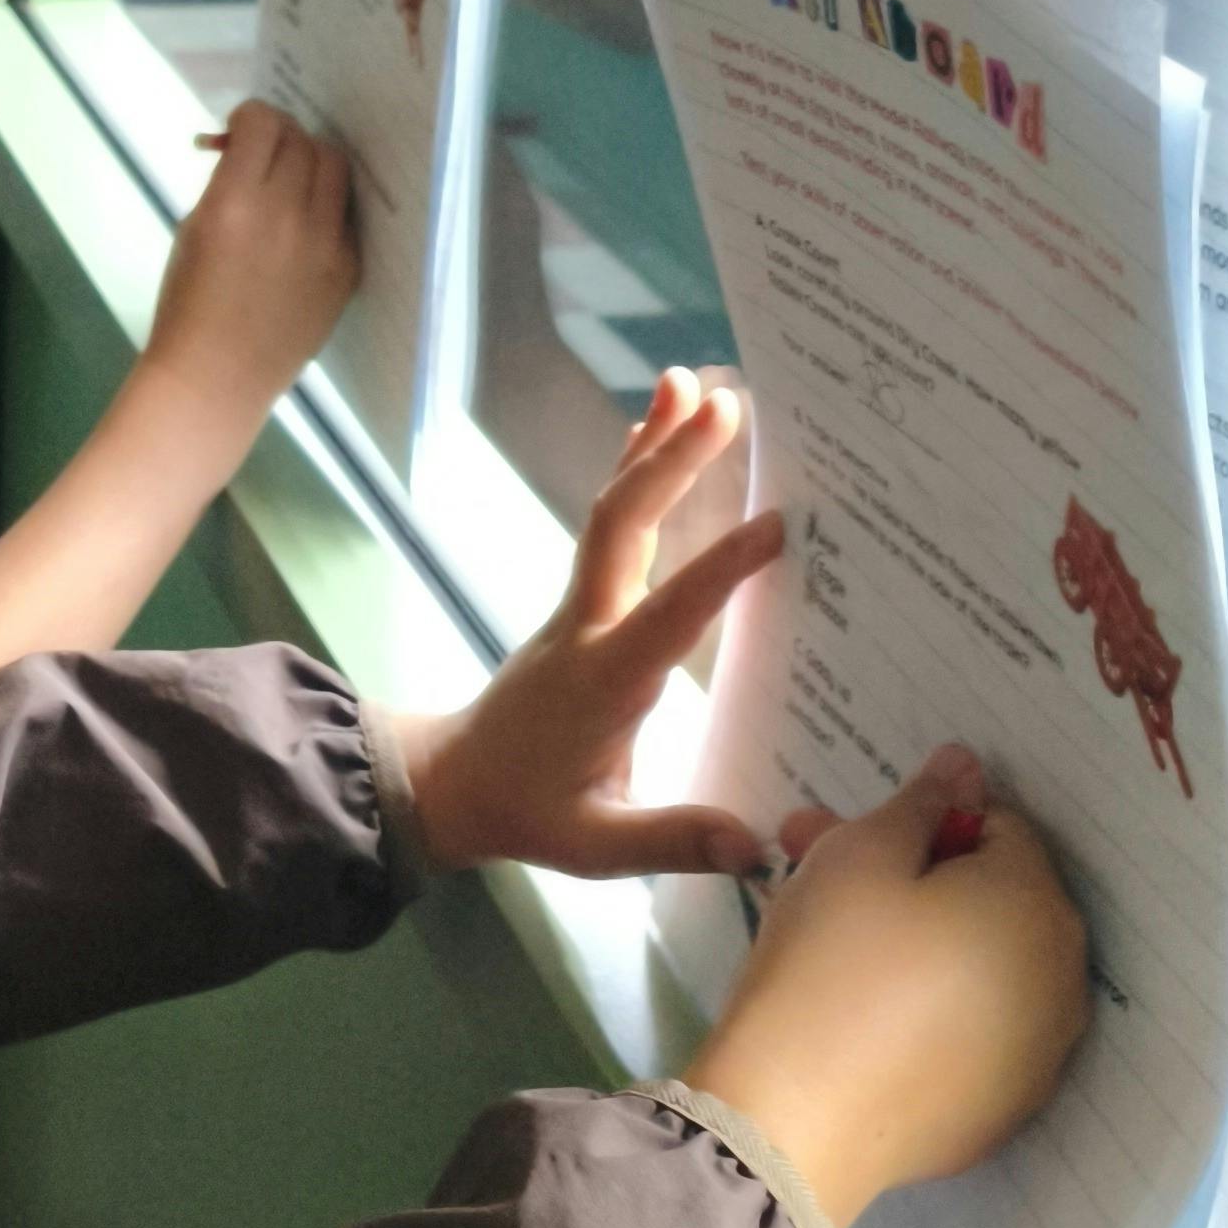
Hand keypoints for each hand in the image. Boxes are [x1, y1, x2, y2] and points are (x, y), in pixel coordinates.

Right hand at [139, 104, 355, 425]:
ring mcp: (325, 244)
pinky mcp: (347, 269)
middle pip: (302, 140)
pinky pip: (345, 213)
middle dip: (280, 137)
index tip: (241, 129)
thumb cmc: (186, 305)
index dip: (250, 117)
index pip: (262, 125)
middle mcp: (286, 216)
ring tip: (292, 180)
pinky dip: (326, 206)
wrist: (215, 378)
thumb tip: (248, 153)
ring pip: (334, 167)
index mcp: (234, 204)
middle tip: (265, 153)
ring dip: (311, 161)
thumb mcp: (192, 229)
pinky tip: (304, 224)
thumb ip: (225, 185)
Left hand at [398, 369, 781, 877]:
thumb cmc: (526, 810)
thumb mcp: (593, 846)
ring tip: (693, 380)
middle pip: (624, 527)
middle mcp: (589, 626)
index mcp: (604, 680)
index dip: (718, 569)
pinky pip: (610, 523)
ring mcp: (580, 605)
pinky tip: (657, 426)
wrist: (448, 784)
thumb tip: (755, 844)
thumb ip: (671, 840)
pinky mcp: (582, 601)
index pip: (667, 613)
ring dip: (651, 446)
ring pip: (613, 511)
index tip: (778, 524)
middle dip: (672, 463)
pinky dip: (635, 471)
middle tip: (729, 403)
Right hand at [690, 747, 1089, 1227]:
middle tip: (817, 872)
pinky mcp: (1005, 1109)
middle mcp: (1064, 977)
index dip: (921, 823)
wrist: (794, 1121)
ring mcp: (1042, 1053)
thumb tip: (967, 764)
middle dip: (915, 878)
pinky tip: (867, 1019)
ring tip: (831, 947)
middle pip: (993, 900)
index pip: (997, 826)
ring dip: (925, 944)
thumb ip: (920, 803)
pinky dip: (936, 1015)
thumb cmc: (828, 964)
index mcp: (1037, 904)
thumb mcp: (858, 856)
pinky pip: (977, 1034)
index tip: (848, 838)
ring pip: (985, 968)